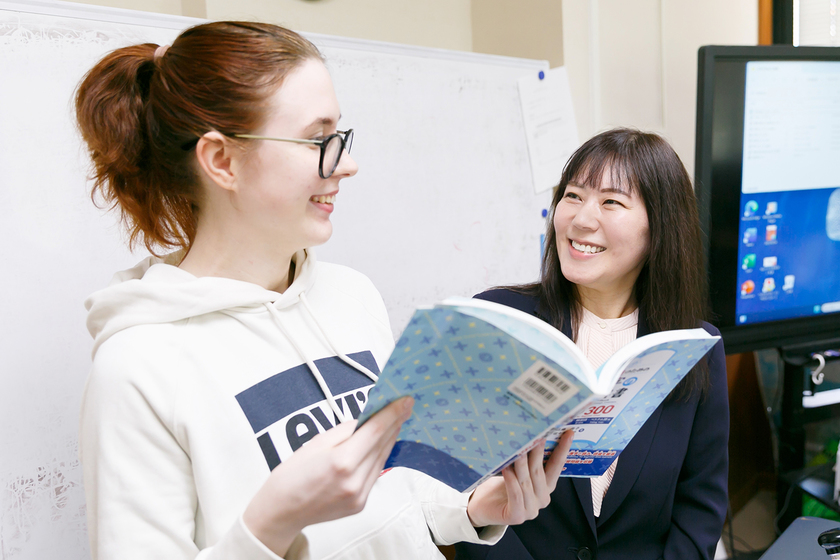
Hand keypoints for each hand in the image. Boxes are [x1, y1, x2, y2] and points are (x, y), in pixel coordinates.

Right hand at [243, 396, 413, 555]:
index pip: (375, 431)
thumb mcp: (315, 443)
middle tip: (405, 406)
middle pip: (382, 445)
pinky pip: (375, 474)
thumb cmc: (291, 475)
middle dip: (394, 423)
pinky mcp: (361, 504)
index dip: (392, 413)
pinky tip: (381, 445)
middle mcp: (355, 481)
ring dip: (389, 440)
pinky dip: (379, 457)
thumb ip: (345, 431)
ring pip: (382, 460)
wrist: (281, 511)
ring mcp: (360, 495)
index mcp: (342, 462)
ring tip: (396, 422)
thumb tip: (366, 422)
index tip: (405, 400)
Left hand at [466, 429, 573, 527]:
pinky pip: (516, 494)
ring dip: (521, 463)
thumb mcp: (517, 470)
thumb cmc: (499, 486)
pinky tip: (506, 467)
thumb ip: (527, 459)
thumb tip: (531, 433)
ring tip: (517, 447)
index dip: (563, 450)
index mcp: (545, 487)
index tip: (568, 433)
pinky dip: (511, 479)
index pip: (557, 467)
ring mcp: (531, 510)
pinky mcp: (517, 516)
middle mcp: (542, 499)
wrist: (482, 507)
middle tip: (536, 434)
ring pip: (526, 481)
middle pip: (539, 472)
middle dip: (538, 451)